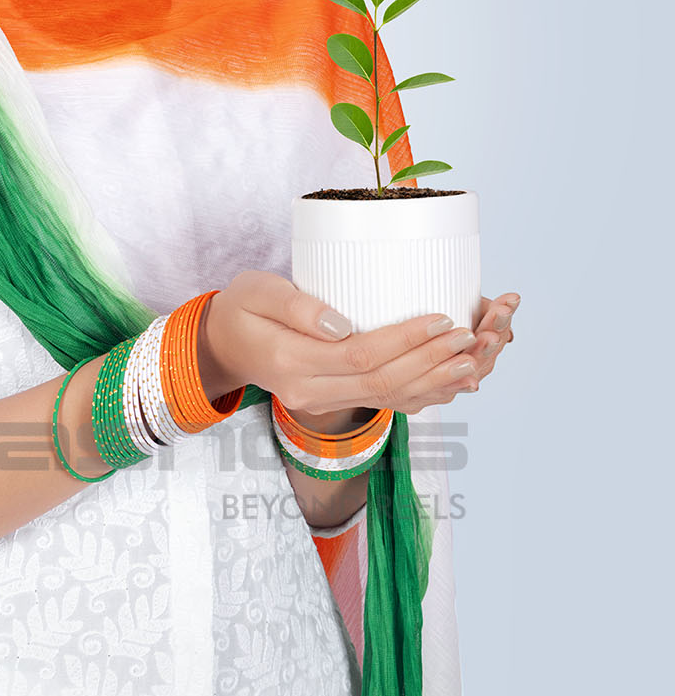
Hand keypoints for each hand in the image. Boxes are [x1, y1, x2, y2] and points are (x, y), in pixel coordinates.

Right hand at [200, 271, 520, 419]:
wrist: (222, 345)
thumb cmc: (240, 308)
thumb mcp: (256, 292)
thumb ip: (295, 307)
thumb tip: (342, 323)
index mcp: (291, 364)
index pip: (360, 356)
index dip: (406, 340)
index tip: (441, 318)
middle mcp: (309, 393)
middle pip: (383, 382)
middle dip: (432, 360)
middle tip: (470, 335)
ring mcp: (323, 403)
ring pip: (389, 399)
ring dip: (436, 381)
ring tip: (474, 360)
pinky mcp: (335, 401)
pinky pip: (385, 403)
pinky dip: (423, 393)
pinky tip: (452, 381)